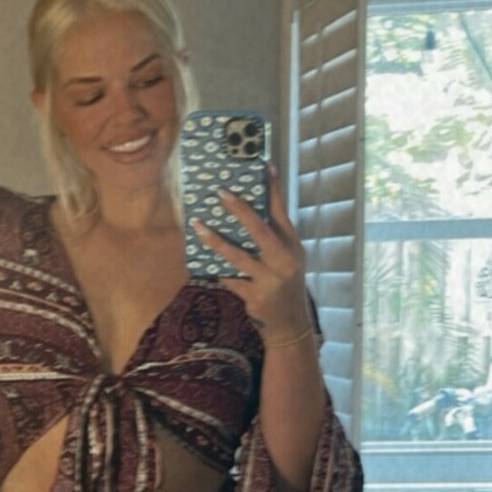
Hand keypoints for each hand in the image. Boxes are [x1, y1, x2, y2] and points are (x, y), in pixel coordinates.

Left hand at [193, 164, 311, 338]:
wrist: (290, 325)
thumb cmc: (285, 285)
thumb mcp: (288, 260)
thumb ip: (274, 238)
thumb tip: (246, 213)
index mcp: (293, 246)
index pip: (282, 212)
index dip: (273, 189)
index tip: (264, 165)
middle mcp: (285, 260)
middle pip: (260, 230)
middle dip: (240, 210)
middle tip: (220, 193)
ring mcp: (270, 279)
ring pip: (238, 256)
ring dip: (215, 240)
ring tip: (197, 226)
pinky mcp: (255, 296)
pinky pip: (229, 279)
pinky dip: (216, 269)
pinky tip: (202, 261)